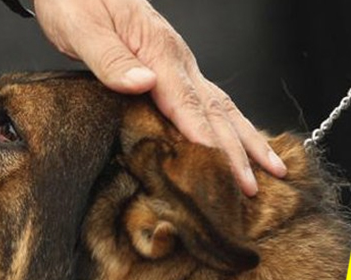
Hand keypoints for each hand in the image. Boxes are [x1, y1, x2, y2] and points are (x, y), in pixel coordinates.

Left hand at [33, 0, 286, 195]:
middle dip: (238, 153)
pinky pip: (213, 104)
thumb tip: (142, 84)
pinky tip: (247, 144)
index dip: (207, 141)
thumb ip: (110, 58)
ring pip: (224, 109)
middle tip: (252, 189)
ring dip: (249, 142)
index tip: (223, 172)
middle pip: (216, 113)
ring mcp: (183, 66)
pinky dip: (235, 128)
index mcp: (158, 52)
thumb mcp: (82, 27)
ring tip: (273, 171)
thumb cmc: (78, 1)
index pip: (188, 105)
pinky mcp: (177, 70)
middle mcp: (179, 61)